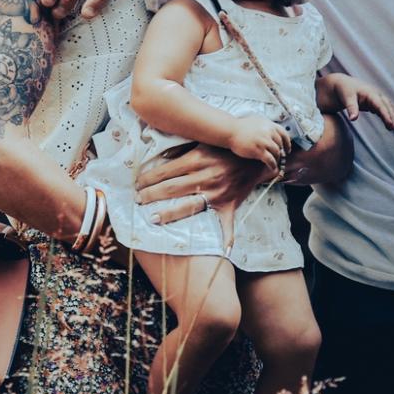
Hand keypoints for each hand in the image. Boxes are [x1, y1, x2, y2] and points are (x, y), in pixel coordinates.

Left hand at [134, 143, 270, 235]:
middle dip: (151, 195)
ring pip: (189, 206)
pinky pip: (227, 224)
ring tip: (152, 218)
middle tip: (137, 200)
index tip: (136, 184)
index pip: (165, 171)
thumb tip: (160, 158)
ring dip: (169, 213)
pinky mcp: (229, 204)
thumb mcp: (202, 142)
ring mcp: (217, 193)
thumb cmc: (225, 149)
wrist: (256, 157)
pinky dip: (226, 238)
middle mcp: (205, 177)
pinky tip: (222, 251)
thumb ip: (182, 150)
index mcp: (197, 159)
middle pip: (171, 188)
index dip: (148, 178)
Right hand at [226, 114, 293, 169]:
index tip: (287, 148)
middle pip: (280, 145)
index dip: (287, 143)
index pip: (284, 134)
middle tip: (279, 157)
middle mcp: (269, 132)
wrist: (230, 130)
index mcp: (269, 124)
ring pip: (276, 153)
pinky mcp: (259, 150)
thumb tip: (272, 132)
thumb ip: (266, 126)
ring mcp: (264, 141)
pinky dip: (272, 165)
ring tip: (274, 163)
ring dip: (276, 159)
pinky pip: (270, 160)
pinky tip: (272, 168)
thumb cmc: (240, 126)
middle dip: (281, 152)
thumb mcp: (256, 120)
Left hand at [315, 74, 393, 131]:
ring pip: (387, 107)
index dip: (387, 115)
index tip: (391, 124)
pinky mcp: (371, 102)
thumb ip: (351, 108)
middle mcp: (375, 94)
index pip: (381, 105)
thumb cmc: (342, 89)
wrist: (338, 84)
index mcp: (370, 92)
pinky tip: (390, 123)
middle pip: (387, 106)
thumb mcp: (346, 98)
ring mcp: (374, 98)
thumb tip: (353, 119)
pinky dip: (387, 115)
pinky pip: (382, 109)